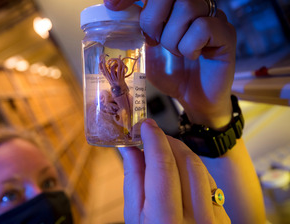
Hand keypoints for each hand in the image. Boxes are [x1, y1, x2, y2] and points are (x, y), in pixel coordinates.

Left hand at [104, 0, 236, 129]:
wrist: (193, 98)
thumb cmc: (173, 73)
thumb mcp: (146, 50)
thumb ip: (137, 29)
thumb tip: (116, 12)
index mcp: (175, 6)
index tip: (113, 5)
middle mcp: (197, 5)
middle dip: (153, 19)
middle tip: (153, 41)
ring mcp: (213, 16)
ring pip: (187, 8)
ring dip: (172, 37)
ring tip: (176, 52)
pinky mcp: (226, 33)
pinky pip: (203, 26)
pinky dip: (190, 46)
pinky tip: (192, 56)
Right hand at [119, 119, 230, 223]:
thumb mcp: (132, 222)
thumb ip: (133, 180)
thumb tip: (130, 147)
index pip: (163, 168)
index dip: (154, 140)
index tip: (145, 126)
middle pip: (187, 163)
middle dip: (169, 142)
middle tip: (152, 137)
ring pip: (201, 169)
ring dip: (181, 154)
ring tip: (163, 153)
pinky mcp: (226, 222)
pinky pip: (209, 184)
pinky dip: (192, 172)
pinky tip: (179, 176)